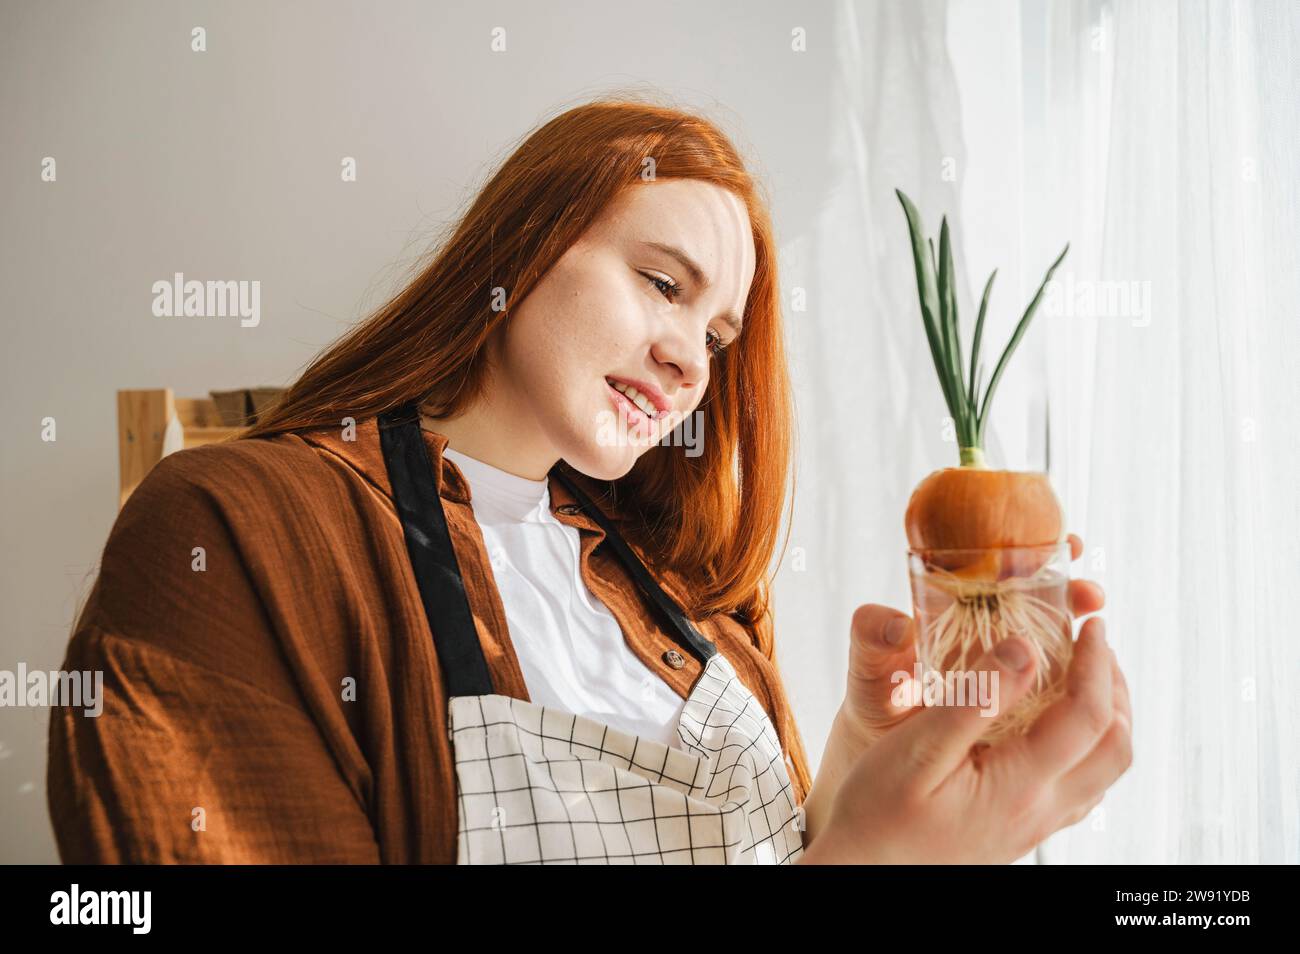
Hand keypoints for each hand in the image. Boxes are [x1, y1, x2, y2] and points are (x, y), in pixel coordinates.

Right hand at [801, 533, 1105, 846]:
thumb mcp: (916, 749)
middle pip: (1115, 747)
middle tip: (1092, 644)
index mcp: (1019, 786)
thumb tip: (1025, 650)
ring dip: (1107, 716)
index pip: (1087, 717)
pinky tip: (1053, 725)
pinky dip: (1086, 744)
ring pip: (1105, 771)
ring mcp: (1035, 825)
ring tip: (1080, 674)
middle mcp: (1039, 810)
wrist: (865, 872)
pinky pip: (1081, 788)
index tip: (1089, 625)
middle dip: (1114, 687)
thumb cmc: (878, 814)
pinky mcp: (1022, 830)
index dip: (1096, 663)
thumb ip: (975, 699)